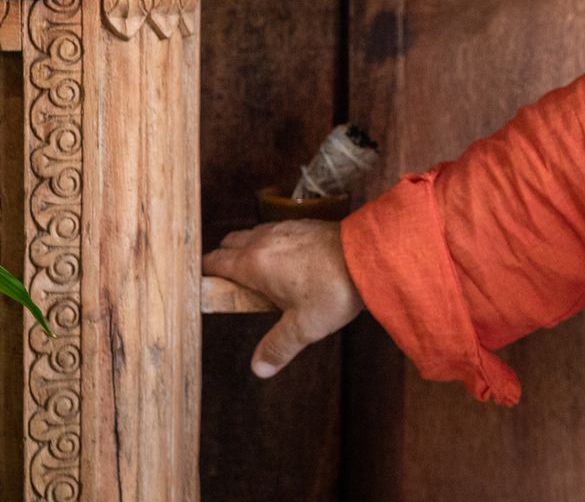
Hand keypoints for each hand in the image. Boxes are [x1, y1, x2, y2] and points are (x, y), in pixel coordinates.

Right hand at [202, 220, 364, 378]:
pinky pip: (278, 230)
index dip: (205, 274)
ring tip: (261, 275)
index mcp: (253, 263)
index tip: (203, 285)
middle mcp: (264, 240)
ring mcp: (285, 228)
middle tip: (232, 285)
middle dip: (226, 261)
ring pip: (254, 234)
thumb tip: (259, 368)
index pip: (214, 262)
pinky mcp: (306, 224)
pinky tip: (289, 262)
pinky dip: (273, 242)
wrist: (372, 255)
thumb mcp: (303, 327)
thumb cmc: (336, 289)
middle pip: (230, 244)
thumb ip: (278, 347)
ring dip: (250, 249)